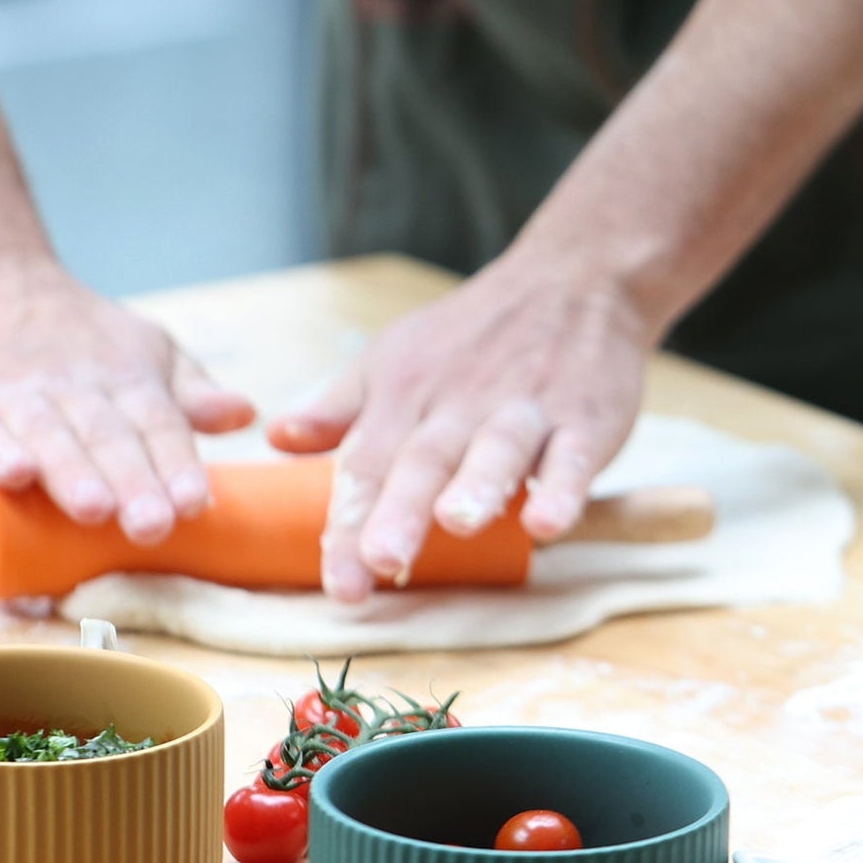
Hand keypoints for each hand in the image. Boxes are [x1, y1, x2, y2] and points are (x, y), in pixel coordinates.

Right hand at [0, 254, 256, 543]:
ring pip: (50, 437)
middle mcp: (77, 389)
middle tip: (154, 525)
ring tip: (96, 510)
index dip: (177, 464)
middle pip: (109, 438)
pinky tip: (11, 475)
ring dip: (72, 474)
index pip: (159, 424)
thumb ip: (192, 393)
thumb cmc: (83, 339)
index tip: (197, 503)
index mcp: (129, 379)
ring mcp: (17, 399)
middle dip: (132, 483)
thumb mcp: (148, 351)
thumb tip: (246, 414)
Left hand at [267, 247, 655, 601]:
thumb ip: (342, 405)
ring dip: (477, 486)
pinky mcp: (584, 418)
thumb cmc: (474, 335)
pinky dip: (562, 488)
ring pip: (497, 450)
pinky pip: (573, 455)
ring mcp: (525, 409)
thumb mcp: (398, 356)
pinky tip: (548, 523)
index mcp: (407, 393)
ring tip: (457, 524)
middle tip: (379, 561)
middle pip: (426, 460)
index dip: (350, 523)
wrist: (574, 279)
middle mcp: (461, 403)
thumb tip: (277, 438)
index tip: (337, 582)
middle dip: (401, 511)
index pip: (370, 463)